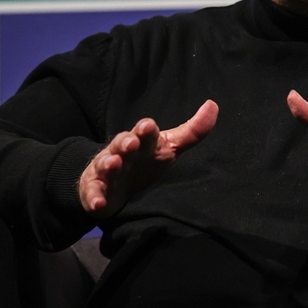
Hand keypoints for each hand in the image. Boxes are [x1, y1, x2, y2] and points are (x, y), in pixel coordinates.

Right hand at [79, 100, 217, 219]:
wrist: (112, 181)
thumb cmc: (145, 160)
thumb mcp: (169, 146)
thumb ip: (192, 131)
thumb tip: (213, 105)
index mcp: (141, 141)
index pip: (144, 132)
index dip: (145, 129)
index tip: (148, 126)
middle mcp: (122, 152)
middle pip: (122, 144)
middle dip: (126, 142)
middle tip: (131, 143)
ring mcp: (107, 170)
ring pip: (106, 165)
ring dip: (109, 164)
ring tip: (113, 163)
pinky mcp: (96, 190)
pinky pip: (93, 194)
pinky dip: (94, 198)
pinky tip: (98, 203)